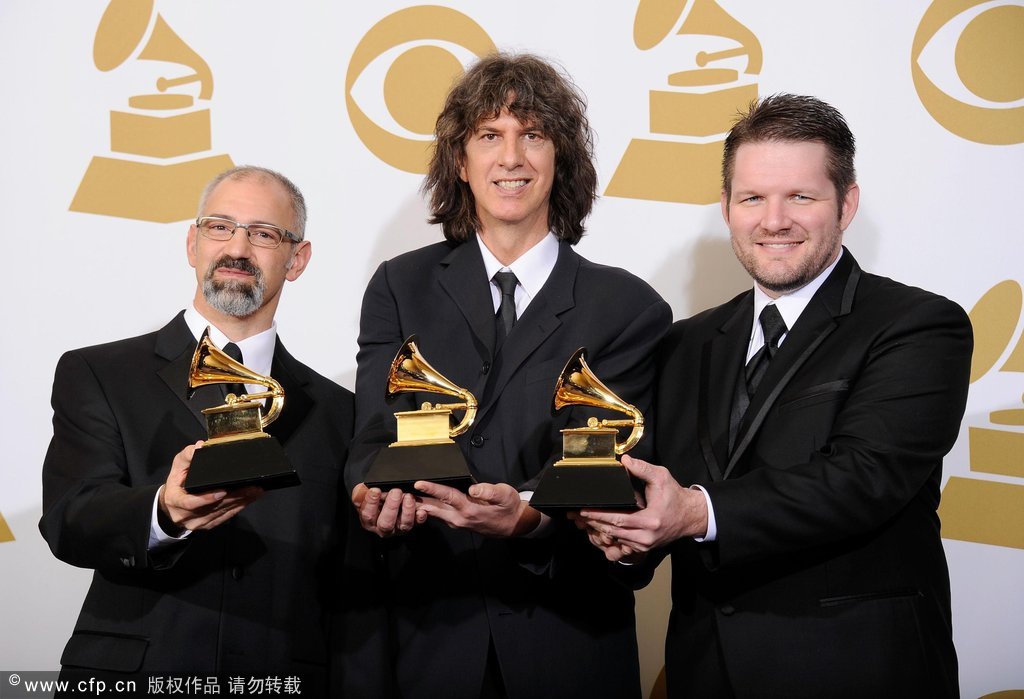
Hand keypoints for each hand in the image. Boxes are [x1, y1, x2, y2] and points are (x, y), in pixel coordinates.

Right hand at [159, 441, 263, 532]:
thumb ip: (188, 455)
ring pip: (222, 513)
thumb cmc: (177, 482)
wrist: (172, 503)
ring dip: (241, 501)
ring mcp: (198, 523)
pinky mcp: (209, 525)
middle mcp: (185, 515)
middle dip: (234, 497)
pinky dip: (240, 507)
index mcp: (175, 501)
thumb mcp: (178, 466)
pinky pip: (226, 517)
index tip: (223, 491)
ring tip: (256, 490)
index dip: (207, 498)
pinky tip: (251, 498)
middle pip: (213, 508)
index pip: (190, 503)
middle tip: (251, 487)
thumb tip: (200, 446)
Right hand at [352, 483, 423, 536]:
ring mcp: (399, 528)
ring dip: (407, 511)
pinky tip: (421, 510)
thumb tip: (362, 488)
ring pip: (404, 525)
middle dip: (391, 507)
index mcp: (369, 521)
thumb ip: (362, 493)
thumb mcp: (365, 497)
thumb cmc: (375, 500)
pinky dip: (420, 518)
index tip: (375, 490)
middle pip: (386, 523)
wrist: (386, 502)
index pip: (368, 514)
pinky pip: (417, 523)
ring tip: (408, 496)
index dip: (371, 503)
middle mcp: (383, 528)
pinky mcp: (412, 524)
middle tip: (396, 492)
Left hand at [414, 481, 544, 537]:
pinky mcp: (457, 522)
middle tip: (399, 495)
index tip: (418, 483)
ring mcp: (457, 522)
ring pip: (433, 513)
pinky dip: (426, 510)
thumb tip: (473, 488)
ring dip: (417, 506)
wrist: (513, 525)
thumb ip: (488, 491)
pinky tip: (417, 504)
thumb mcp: (504, 495)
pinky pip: (438, 516)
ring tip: (401, 499)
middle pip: (433, 507)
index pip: (447, 496)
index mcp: (469, 509)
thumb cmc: (508, 507)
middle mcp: (459, 517)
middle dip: (415, 500)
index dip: (433, 489)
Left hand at [574, 455, 706, 560]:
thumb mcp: (661, 477)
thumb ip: (642, 468)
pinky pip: (622, 543)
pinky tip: (597, 528)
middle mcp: (646, 537)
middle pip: (613, 532)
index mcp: (650, 521)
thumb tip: (625, 460)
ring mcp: (645, 545)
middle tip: (575, 515)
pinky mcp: (644, 548)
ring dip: (598, 530)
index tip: (583, 509)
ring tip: (582, 521)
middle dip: (593, 523)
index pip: (618, 519)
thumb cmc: (675, 496)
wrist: (690, 515)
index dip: (599, 515)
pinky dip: (609, 536)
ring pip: (616, 539)